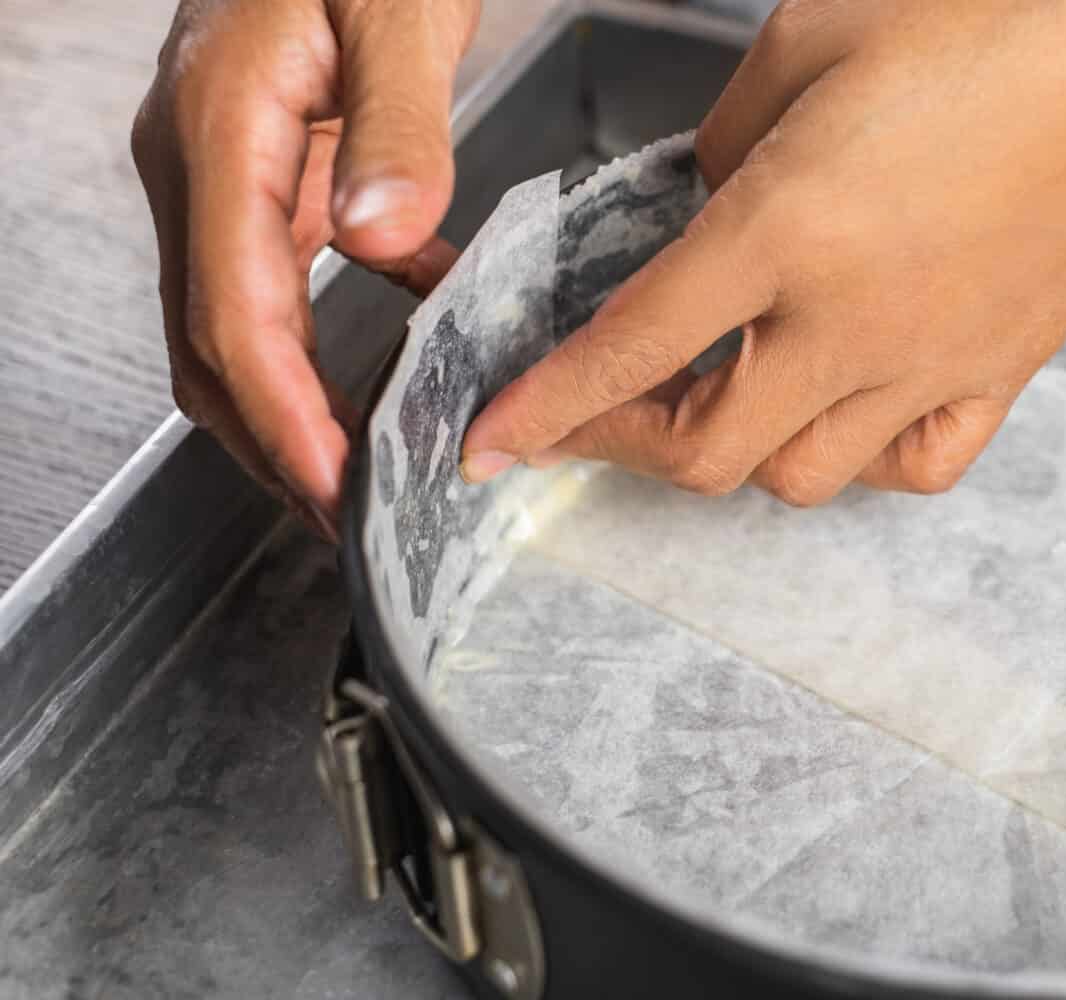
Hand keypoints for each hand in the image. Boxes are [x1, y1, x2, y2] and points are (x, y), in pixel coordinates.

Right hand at [132, 0, 477, 536]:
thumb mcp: (394, 8)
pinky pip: (287, 280)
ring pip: (240, 324)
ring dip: (296, 405)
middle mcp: (202, 164)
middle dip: (275, 443)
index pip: (233, 312)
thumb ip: (397, 125)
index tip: (335, 491)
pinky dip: (339, 336)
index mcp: (219, 131)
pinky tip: (409, 353)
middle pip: (213, 342)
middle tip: (350, 517)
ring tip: (367, 469)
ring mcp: (229, 172)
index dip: (281, 417)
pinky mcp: (272, 170)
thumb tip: (383, 240)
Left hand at [461, 0, 1065, 503]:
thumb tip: (706, 203)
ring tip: (724, 396)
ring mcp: (927, 363)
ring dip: (735, 451)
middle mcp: (847, 323)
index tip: (486, 447)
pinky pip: (912, 469)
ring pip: (799, 478)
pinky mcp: (997, 375)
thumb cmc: (982, 20)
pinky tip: (845, 409)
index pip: (631, 347)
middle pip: (705, 449)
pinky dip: (857, 461)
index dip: (544, 406)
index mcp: (782, 229)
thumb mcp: (806, 43)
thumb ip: (727, 136)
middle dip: (624, 444)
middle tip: (597, 412)